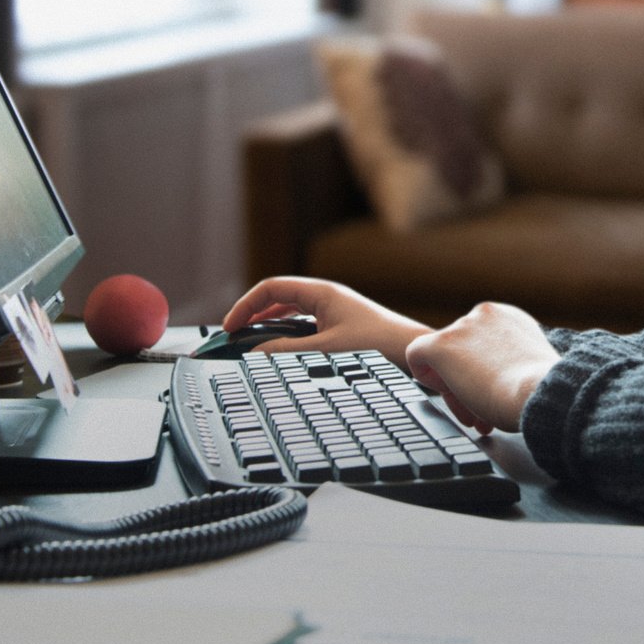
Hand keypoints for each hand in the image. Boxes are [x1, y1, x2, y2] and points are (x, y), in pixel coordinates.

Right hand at [222, 277, 430, 365]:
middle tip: (234, 339)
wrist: (414, 353)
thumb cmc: (378, 345)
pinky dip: (287, 338)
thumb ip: (286, 352)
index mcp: (321, 292)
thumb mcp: (325, 350)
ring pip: (291, 315)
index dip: (245, 306)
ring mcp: (334, 312)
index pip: (271, 288)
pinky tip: (281, 355)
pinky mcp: (342, 329)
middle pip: (278, 299)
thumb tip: (253, 354)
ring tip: (251, 347)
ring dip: (269, 329)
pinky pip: (304, 328)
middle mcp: (326, 298)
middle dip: (253, 317)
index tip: (229, 328)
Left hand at [405, 302, 559, 434]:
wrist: (539, 390)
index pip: (482, 342)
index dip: (483, 370)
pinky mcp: (441, 344)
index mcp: (510, 318)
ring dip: (453, 384)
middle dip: (467, 380)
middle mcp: (485, 314)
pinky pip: (416, 354)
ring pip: (442, 357)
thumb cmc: (541, 389)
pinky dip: (423, 374)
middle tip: (480, 408)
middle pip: (461, 349)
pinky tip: (444, 391)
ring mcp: (462, 327)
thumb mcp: (533, 366)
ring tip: (473, 410)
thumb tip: (504, 377)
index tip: (493, 391)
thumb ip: (515, 362)